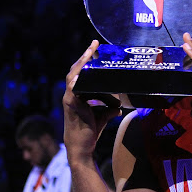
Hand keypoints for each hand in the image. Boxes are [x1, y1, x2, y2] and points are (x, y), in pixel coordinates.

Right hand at [63, 40, 121, 163]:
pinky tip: (83, 71)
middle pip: (76, 70)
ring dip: (83, 63)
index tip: (95, 49)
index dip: (87, 62)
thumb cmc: (90, 132)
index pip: (81, 74)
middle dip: (84, 56)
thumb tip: (120, 107)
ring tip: (91, 51)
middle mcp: (72, 94)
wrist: (82, 148)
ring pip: (74, 76)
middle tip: (94, 44)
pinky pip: (74, 88)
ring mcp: (70, 98)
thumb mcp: (103, 117)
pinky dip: (78, 79)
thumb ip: (110, 110)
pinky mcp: (72, 104)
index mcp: (78, 95)